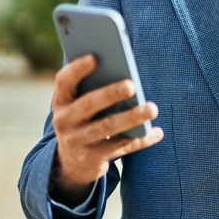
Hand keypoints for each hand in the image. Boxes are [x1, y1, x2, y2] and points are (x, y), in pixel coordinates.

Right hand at [50, 54, 162, 203]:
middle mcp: (64, 120)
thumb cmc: (85, 118)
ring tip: (152, 109)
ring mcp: (77, 141)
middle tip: (132, 85)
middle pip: (88, 104)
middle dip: (110, 93)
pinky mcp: (92, 158)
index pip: (64, 81)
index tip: (95, 57)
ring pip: (106, 128)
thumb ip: (95, 86)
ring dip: (131, 118)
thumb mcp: (80, 103)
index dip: (77, 69)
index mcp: (62, 100)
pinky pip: (120, 147)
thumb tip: (125, 68)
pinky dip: (140, 139)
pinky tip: (157, 132)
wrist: (73, 161)